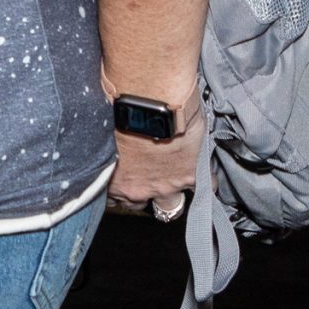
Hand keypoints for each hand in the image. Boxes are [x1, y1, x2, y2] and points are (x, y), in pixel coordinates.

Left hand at [103, 70, 204, 219]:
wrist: (147, 102)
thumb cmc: (116, 111)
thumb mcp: (103, 133)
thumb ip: (107, 146)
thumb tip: (103, 138)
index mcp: (115, 179)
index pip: (114, 198)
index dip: (119, 188)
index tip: (121, 179)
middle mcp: (140, 188)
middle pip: (139, 204)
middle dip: (141, 194)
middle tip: (144, 180)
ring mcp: (168, 184)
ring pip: (172, 206)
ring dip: (172, 197)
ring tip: (172, 183)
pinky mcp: (192, 173)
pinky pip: (205, 188)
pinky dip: (205, 183)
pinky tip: (203, 176)